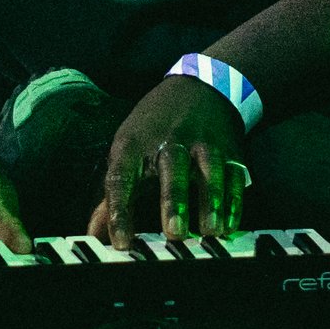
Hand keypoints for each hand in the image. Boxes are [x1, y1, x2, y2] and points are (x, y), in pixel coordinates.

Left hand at [88, 75, 248, 248]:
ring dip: (211, 199)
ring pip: (209, 168)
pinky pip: (234, 173)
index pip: (123, 177)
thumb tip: (94, 234)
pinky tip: (230, 224)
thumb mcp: (127, 150)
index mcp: (135, 144)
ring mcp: (203, 142)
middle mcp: (170, 140)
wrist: (198, 87)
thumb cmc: (153, 129)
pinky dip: (234, 199)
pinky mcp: (229, 148)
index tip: (121, 241)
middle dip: (174, 199)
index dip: (119, 210)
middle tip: (174, 231)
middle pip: (172, 167)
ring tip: (210, 230)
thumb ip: (112, 196)